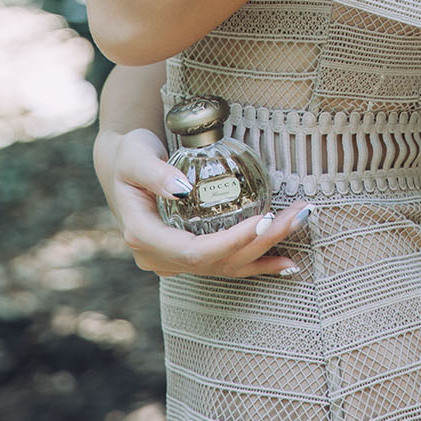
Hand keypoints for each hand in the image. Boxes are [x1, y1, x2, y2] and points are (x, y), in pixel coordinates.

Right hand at [105, 129, 312, 279]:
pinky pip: (225, 265)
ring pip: (225, 265)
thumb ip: (156, 173)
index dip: (230, 241)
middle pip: (216, 261)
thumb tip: (182, 190)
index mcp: (143, 236)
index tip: (263, 220)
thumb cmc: (129, 155)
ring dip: (265, 250)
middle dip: (259, 241)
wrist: (121, 165)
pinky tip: (286, 263)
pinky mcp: (188, 255)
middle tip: (295, 216)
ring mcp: (174, 261)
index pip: (194, 251)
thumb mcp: (135, 157)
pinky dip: (256, 263)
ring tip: (298, 224)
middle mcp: (159, 257)